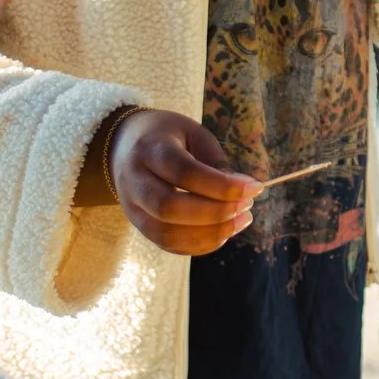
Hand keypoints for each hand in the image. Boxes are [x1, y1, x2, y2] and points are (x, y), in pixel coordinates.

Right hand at [106, 109, 262, 255]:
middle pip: (170, 207)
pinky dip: (199, 245)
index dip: (222, 186)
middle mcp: (134, 180)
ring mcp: (131, 207)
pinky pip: (167, 244)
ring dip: (210, 234)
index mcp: (149, 149)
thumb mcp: (193, 134)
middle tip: (247, 207)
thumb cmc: (168, 137)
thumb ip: (215, 162)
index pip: (184, 173)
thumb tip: (242, 192)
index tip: (255, 188)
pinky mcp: (138, 225)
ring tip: (242, 221)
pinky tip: (224, 232)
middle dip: (215, 213)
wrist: (123, 145)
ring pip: (166, 233)